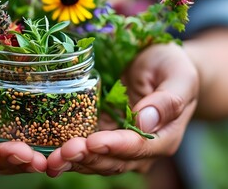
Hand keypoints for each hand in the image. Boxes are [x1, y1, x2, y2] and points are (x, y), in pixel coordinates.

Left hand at [46, 43, 198, 176]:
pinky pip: (84, 147)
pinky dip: (67, 152)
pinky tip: (48, 152)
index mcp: (163, 137)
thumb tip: (146, 122)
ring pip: (96, 159)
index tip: (94, 141)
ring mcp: (118, 142)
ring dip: (73, 161)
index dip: (115, 146)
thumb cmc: (173, 67)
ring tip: (51, 159)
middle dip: (88, 158)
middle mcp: (139, 147)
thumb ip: (168, 100)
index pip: (138, 148)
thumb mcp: (179, 76)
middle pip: (113, 161)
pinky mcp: (101, 132)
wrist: (159, 66)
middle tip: (64, 152)